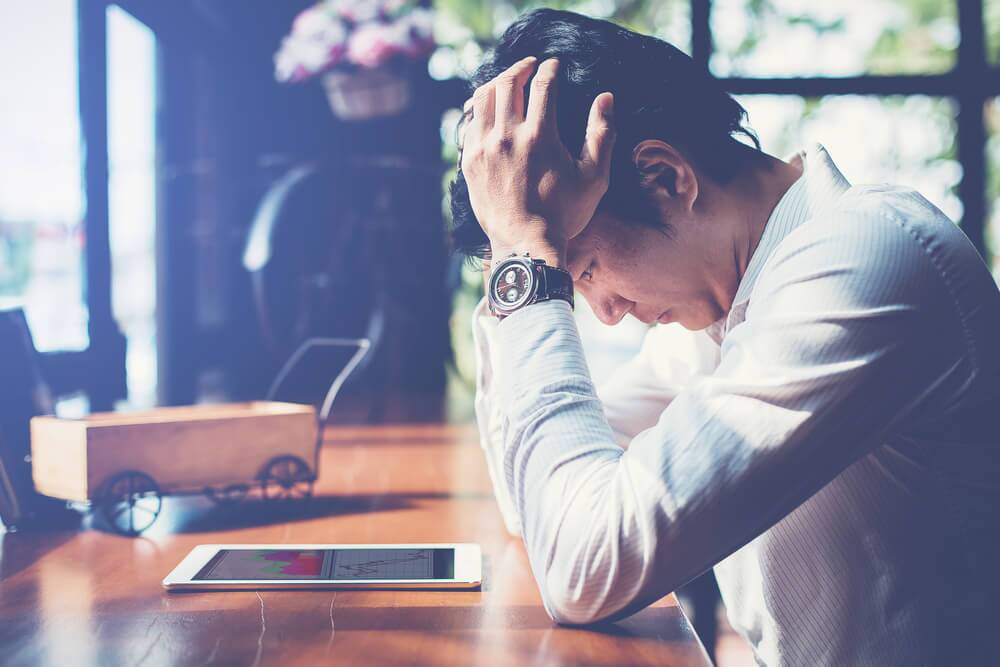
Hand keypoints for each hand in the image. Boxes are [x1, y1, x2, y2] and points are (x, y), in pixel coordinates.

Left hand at [460, 57, 614, 266]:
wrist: (525, 246)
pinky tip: (490, 111)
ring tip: (508, 82)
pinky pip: (469, 123)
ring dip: (497, 83)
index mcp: (539, 137)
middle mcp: (507, 137)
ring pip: (483, 98)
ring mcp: (484, 149)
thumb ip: (602, 135)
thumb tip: (606, 98)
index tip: (554, 65)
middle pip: (508, 82)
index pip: (542, 84)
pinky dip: (480, 109)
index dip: (550, 68)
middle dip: (521, 67)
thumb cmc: (564, 214)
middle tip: (530, 66)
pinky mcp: (470, 162)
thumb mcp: (594, 177)